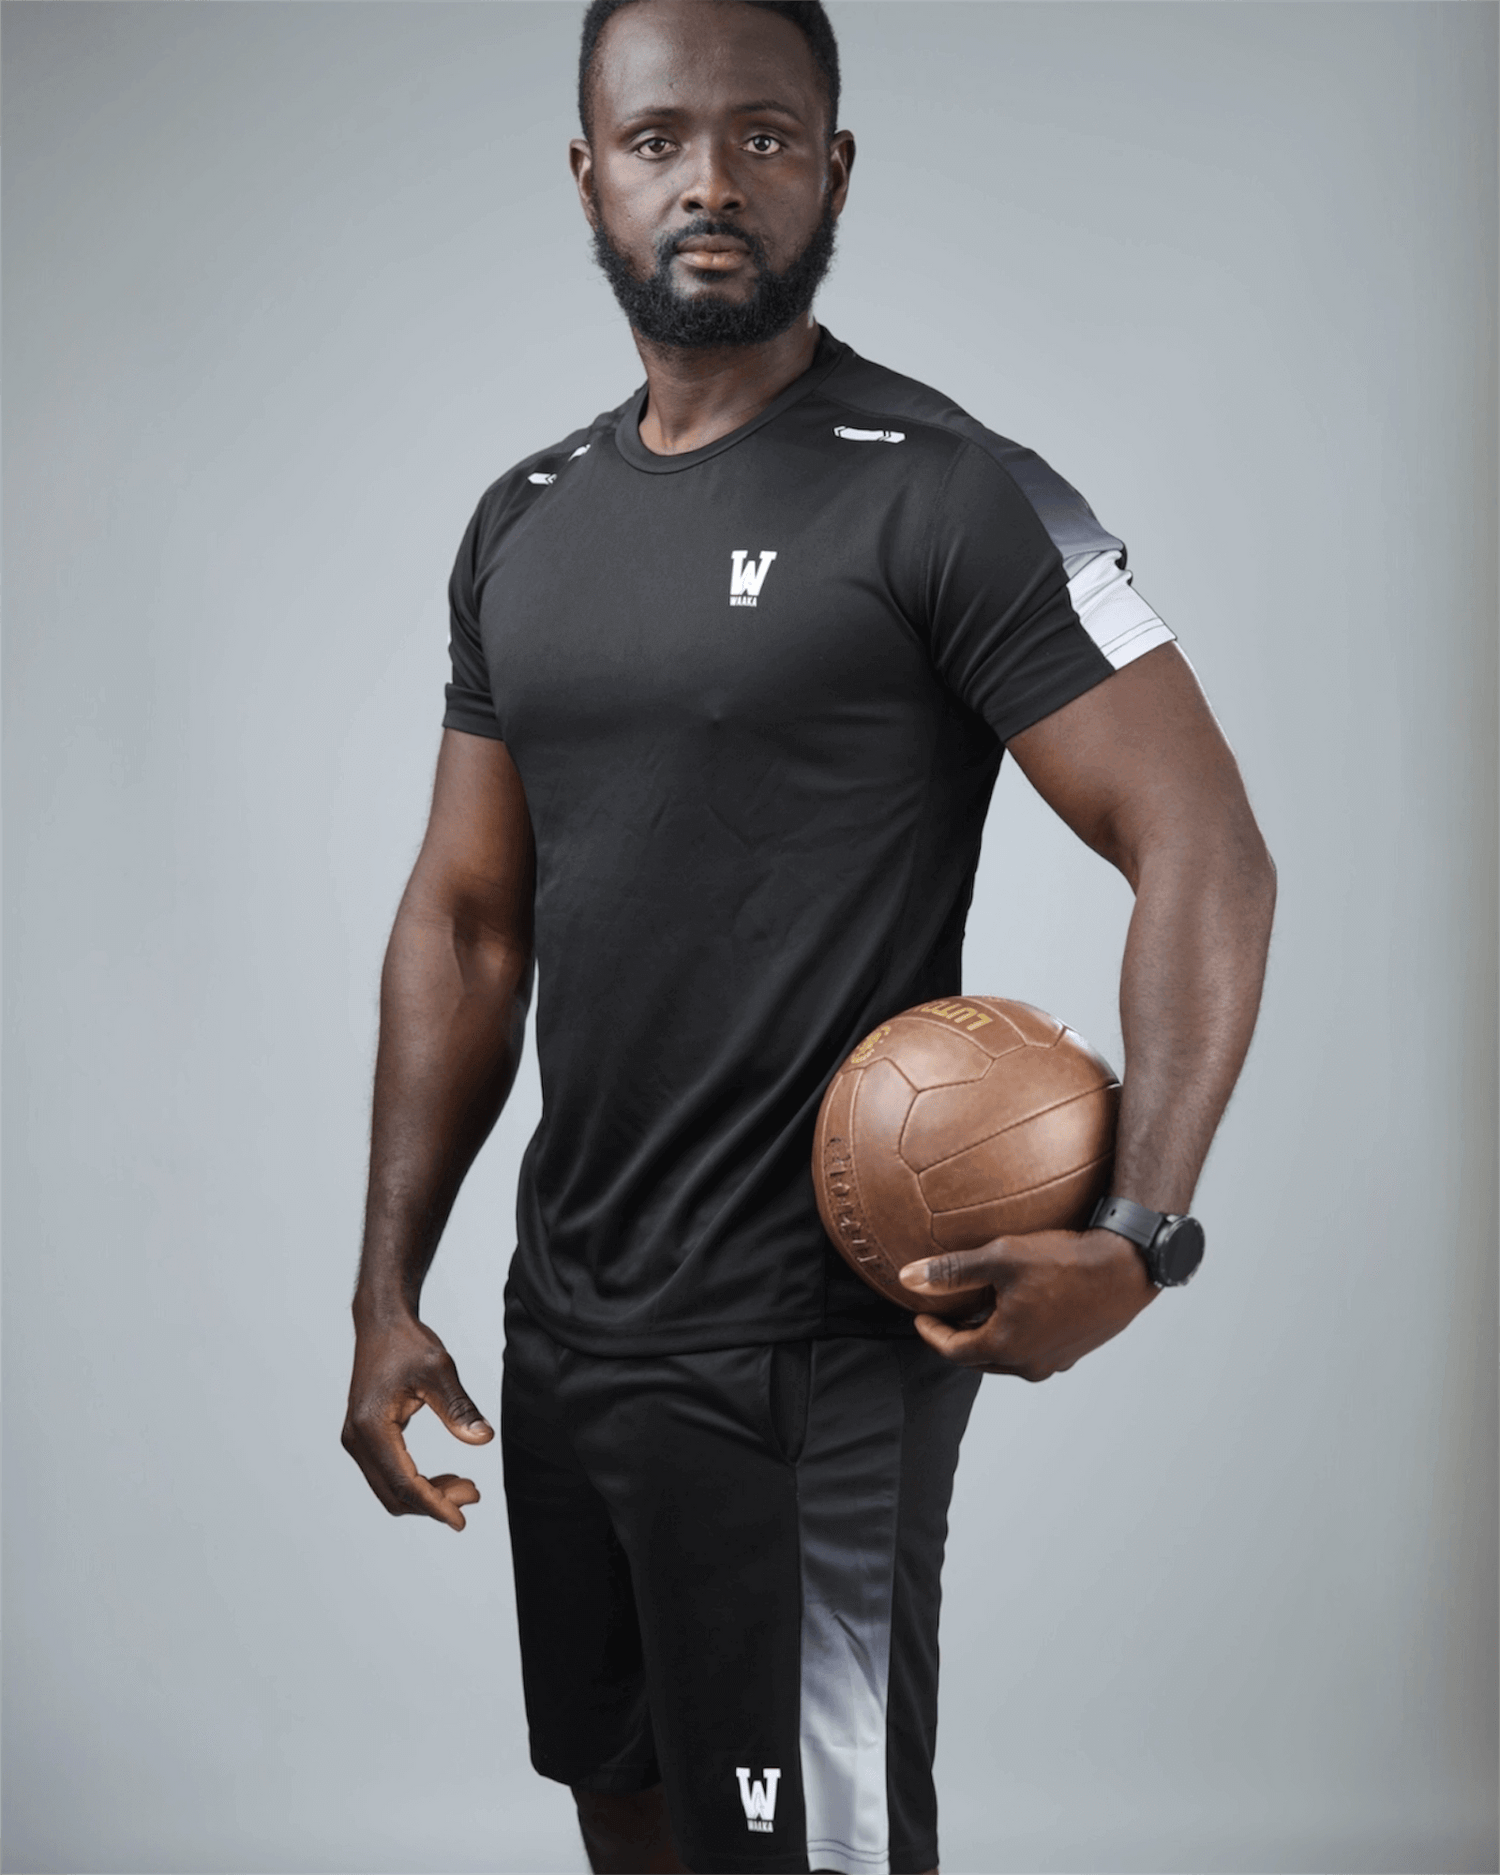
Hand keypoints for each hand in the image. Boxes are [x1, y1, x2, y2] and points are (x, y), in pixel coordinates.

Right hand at [341, 1312, 492, 1529]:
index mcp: (372, 1426)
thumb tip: (483, 1440)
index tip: (461, 1519)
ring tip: (465, 1487)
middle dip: (433, 1503)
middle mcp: (357, 1439)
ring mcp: (357, 1440)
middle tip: (473, 1495)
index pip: (404, 1482)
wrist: (381, 1323)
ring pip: (389, 1488)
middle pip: (394, 1494)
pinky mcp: (363, 1437)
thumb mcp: (440, 1371)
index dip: (434, 1505)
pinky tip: (444, 1477)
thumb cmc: (407, 1343)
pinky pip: (388, 1474)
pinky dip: (415, 1482)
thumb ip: (459, 1408)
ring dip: (426, 1495)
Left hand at [899, 1228, 1155, 1379]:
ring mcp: (1053, 1362)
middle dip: (956, 1339)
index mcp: (1005, 1346)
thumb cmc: (1065, 1261)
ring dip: (987, 1338)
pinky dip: (1014, 1337)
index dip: (931, 1333)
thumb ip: (952, 1271)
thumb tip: (910, 1278)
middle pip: (978, 1359)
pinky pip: (1032, 1351)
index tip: (920, 1316)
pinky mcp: (1073, 1352)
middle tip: (944, 1315)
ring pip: (1006, 1357)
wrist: (1126, 1267)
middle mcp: (1028, 1364)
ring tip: (977, 1311)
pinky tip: (1016, 1310)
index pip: (953, 1351)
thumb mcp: (1000, 1257)